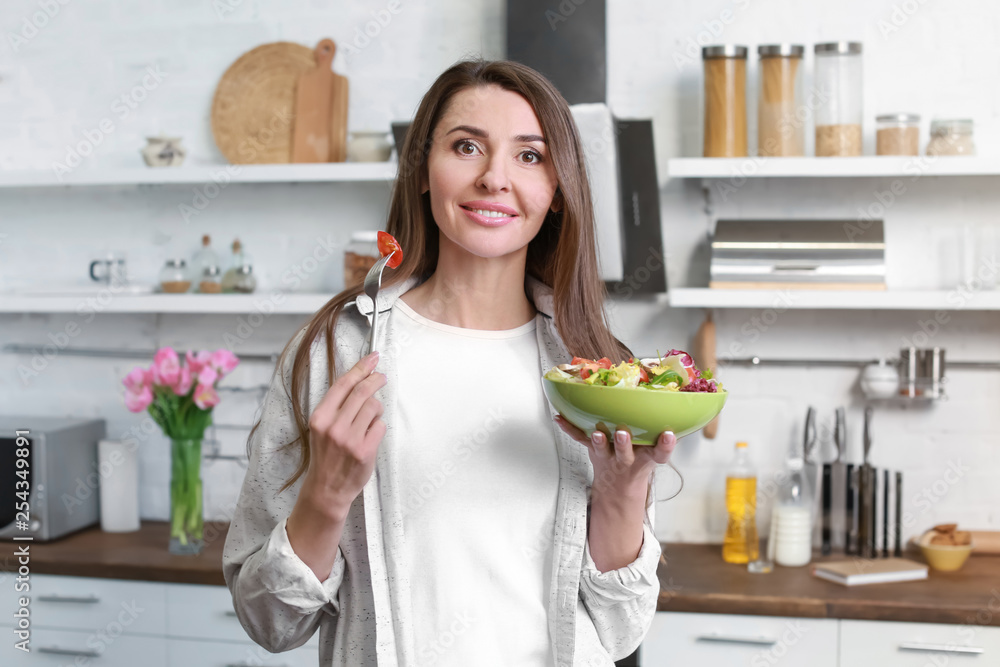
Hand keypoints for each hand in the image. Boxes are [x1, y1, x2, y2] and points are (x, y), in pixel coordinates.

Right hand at [302, 351, 386, 516]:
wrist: (327, 488)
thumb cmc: (327, 455)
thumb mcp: (322, 428)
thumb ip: (337, 407)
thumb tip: (361, 380)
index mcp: (320, 417)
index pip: (343, 384)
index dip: (361, 367)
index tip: (373, 358)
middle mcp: (333, 426)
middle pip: (362, 391)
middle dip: (376, 379)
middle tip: (382, 376)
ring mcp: (349, 439)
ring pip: (374, 407)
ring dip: (377, 409)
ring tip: (370, 420)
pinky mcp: (364, 450)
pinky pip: (380, 426)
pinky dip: (379, 427)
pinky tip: (370, 436)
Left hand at [553, 415, 675, 494]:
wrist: (620, 486)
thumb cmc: (641, 458)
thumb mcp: (656, 450)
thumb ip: (663, 433)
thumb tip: (680, 400)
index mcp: (647, 457)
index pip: (660, 453)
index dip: (666, 446)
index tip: (669, 435)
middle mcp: (628, 459)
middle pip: (626, 453)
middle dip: (624, 444)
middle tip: (622, 434)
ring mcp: (609, 458)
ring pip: (602, 450)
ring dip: (598, 441)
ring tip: (595, 432)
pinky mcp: (594, 453)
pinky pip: (580, 440)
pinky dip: (569, 428)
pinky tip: (559, 417)